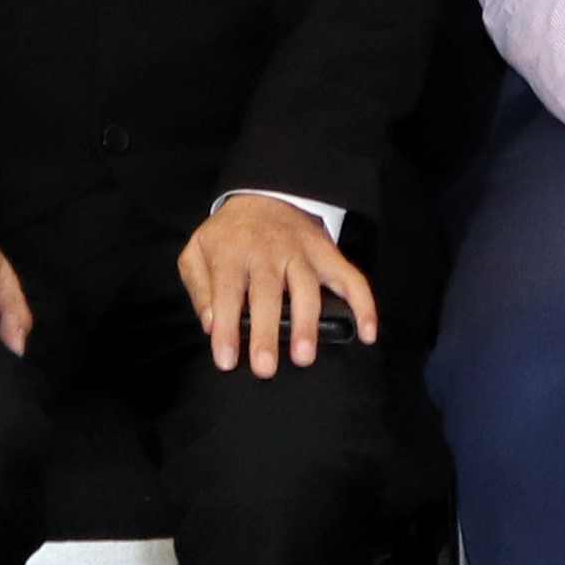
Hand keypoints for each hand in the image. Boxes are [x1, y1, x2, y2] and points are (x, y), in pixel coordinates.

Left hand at [179, 195, 379, 376]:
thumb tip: (210, 323)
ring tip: (304, 356)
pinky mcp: (327, 254)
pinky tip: (366, 333)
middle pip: (268, 293)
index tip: (226, 360)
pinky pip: (350, 278)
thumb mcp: (198, 251)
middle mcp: (268, 251)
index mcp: (232, 252)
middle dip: (266, 331)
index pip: (227, 293)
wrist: (263, 195)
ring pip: (307, 287)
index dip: (226, 328)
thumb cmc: (229, 236)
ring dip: (307, 322)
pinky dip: (363, 304)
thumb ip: (200, 287)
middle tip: (265, 368)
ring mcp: (301, 252)